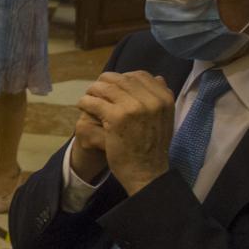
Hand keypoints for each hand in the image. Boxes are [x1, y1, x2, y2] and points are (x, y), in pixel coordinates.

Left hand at [76, 71, 175, 194]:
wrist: (146, 172)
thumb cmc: (153, 147)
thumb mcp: (164, 119)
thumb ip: (161, 97)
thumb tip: (157, 77)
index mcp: (164, 98)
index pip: (140, 76)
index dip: (124, 78)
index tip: (114, 86)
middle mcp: (151, 100)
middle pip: (122, 79)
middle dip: (106, 82)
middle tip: (96, 89)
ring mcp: (134, 107)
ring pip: (106, 88)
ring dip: (93, 90)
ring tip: (88, 97)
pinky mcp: (116, 117)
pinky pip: (94, 102)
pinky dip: (85, 102)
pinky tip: (83, 106)